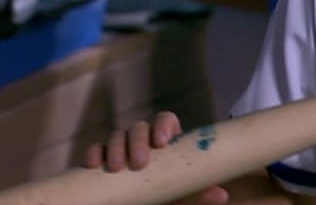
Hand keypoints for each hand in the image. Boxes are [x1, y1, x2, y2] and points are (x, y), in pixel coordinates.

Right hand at [83, 111, 229, 204]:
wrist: (143, 201)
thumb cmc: (167, 194)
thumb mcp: (182, 195)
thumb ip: (199, 194)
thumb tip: (222, 196)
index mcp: (166, 140)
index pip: (166, 120)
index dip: (163, 125)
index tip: (162, 142)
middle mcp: (143, 139)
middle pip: (139, 127)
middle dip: (138, 140)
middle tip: (140, 162)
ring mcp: (121, 146)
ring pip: (117, 135)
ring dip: (116, 147)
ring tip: (116, 167)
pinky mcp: (102, 159)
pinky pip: (96, 149)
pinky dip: (94, 153)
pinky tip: (93, 164)